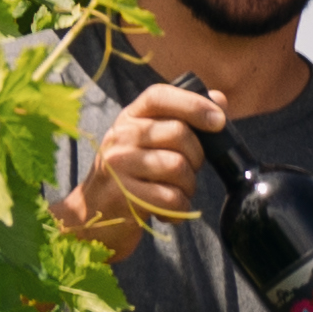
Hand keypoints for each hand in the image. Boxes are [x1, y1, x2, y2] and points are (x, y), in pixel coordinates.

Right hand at [67, 81, 231, 255]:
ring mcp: (118, 165)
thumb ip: (182, 119)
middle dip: (197, 157)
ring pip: (178, 166)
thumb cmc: (132, 175)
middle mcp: (120, 136)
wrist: (93, 215)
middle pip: (178, 133)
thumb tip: (219, 100)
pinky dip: (180, 209)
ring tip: (178, 192)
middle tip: (189, 171)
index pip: (159, 96)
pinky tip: (170, 210)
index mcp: (130, 117)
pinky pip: (171, 198)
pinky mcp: (122, 195)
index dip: (193, 104)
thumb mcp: (150, 141)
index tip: (219, 121)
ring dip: (189, 186)